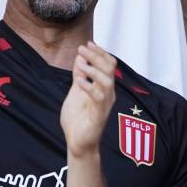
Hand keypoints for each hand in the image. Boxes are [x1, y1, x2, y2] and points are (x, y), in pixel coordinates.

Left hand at [61, 43, 116, 157]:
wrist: (78, 143)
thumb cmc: (78, 119)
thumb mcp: (76, 91)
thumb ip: (80, 76)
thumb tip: (81, 57)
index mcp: (103, 87)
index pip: (108, 65)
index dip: (100, 52)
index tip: (88, 43)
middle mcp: (107, 94)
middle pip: (110, 69)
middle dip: (97, 56)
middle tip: (83, 48)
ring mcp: (104, 104)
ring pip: (107, 81)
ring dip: (94, 70)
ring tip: (82, 63)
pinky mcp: (98, 115)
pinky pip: (97, 97)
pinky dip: (88, 86)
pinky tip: (79, 81)